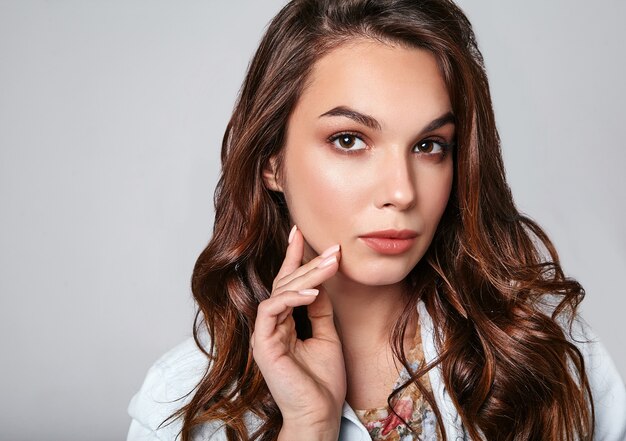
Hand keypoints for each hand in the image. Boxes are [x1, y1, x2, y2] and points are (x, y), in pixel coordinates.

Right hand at [251, 225, 345, 438]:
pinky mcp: (263, 343)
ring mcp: (265, 333)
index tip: (300, 232)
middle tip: (333, 248)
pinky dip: (293, 298)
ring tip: (332, 264)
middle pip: (285, 283)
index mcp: (284, 322)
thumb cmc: (323, 380)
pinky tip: (314, 293)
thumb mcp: (326, 335)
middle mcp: (271, 325)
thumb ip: (319, 310)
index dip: (293, 257)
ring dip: (307, 275)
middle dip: (308, 262)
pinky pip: (272, 309)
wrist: (320, 412)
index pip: (286, 283)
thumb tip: (319, 284)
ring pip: (280, 291)